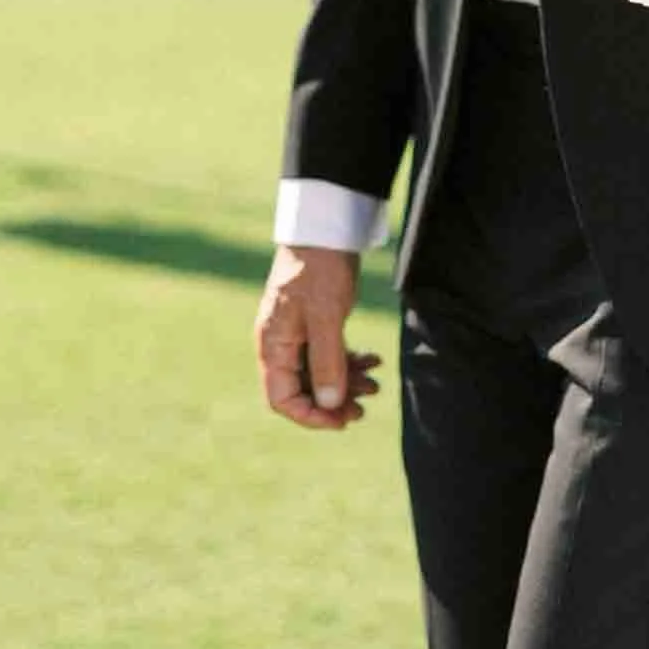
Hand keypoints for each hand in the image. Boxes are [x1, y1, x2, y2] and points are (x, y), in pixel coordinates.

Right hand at [255, 244, 379, 430]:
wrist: (326, 228)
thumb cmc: (320, 268)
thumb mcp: (325, 317)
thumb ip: (326, 362)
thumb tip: (330, 404)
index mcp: (272, 345)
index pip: (282, 399)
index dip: (310, 416)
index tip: (341, 420)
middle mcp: (281, 344)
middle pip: (303, 389)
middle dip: (333, 402)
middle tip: (363, 408)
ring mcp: (298, 333)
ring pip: (320, 373)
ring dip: (346, 383)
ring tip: (376, 384)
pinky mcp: (315, 322)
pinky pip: (330, 354)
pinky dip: (350, 361)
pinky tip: (373, 361)